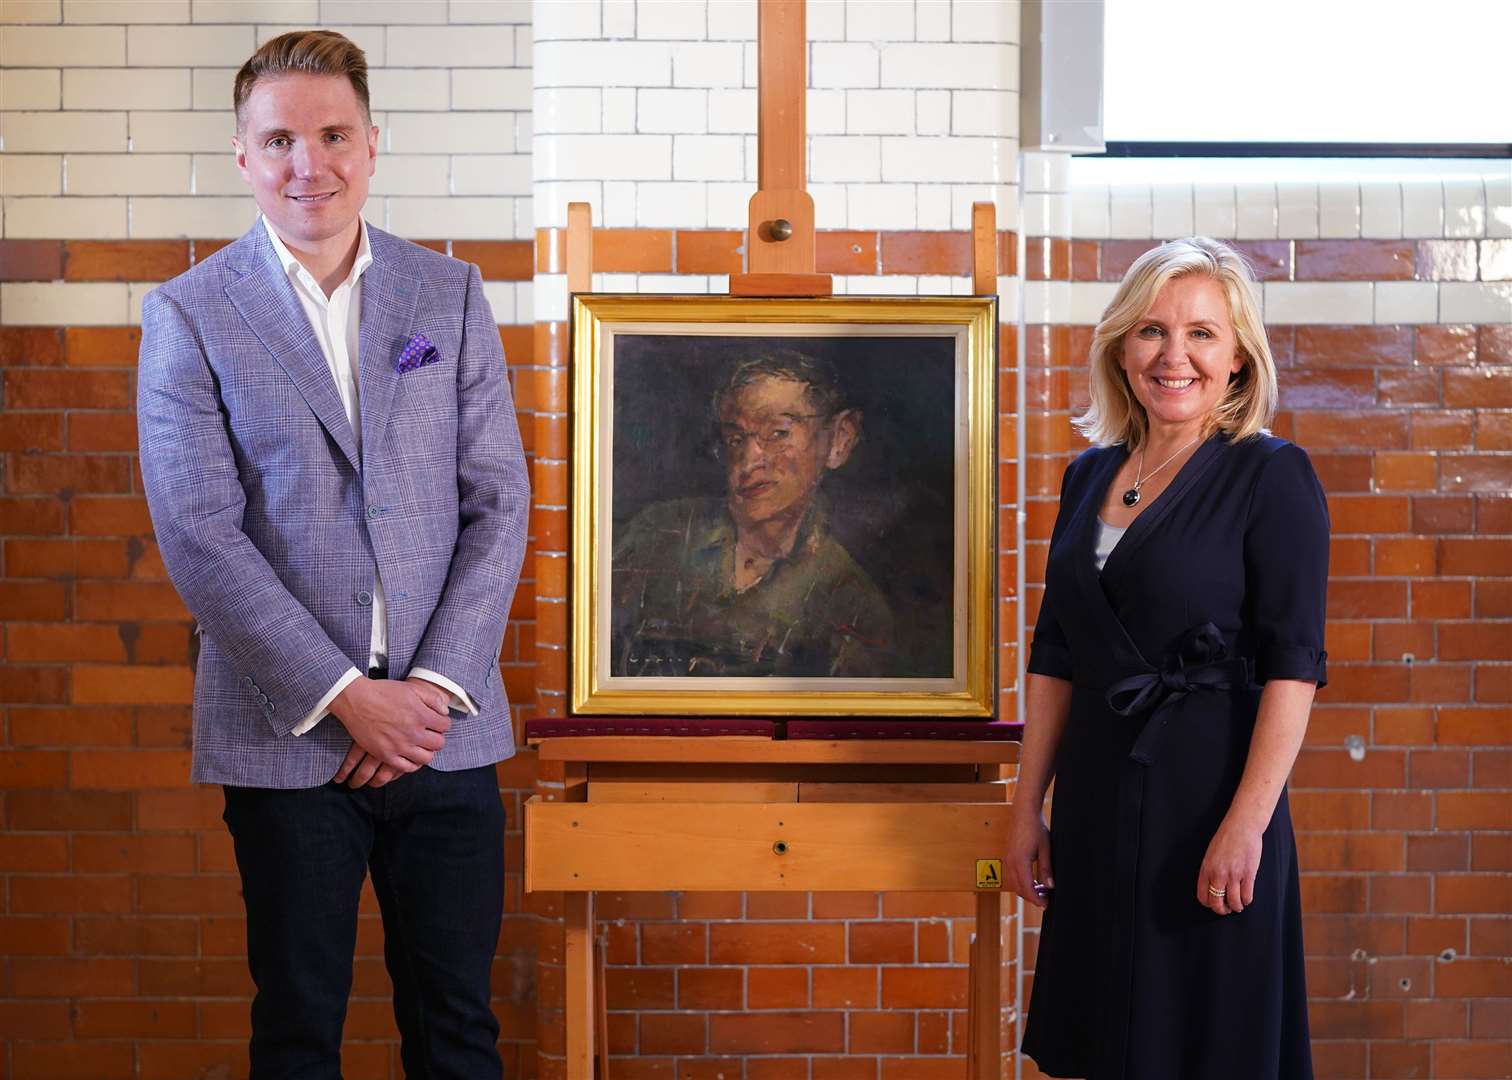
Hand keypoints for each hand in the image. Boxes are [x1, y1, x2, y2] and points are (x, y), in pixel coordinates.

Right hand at [329, 677, 451, 787]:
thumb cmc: (383, 692)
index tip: (436, 722)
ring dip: (427, 751)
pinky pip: (407, 768)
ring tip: (421, 745)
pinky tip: (410, 756)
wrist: (356, 700)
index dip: (442, 723)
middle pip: (438, 744)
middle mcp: (413, 733)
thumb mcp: (411, 689)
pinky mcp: (386, 755)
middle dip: (437, 737)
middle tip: (430, 733)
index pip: (445, 726)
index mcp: (421, 715)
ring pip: (426, 758)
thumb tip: (445, 712)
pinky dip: (412, 763)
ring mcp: (399, 746)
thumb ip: (433, 699)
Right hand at [1005, 806, 1054, 908]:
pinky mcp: (1008, 856)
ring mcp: (1008, 859)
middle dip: (1032, 897)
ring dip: (1026, 890)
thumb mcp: (1045, 849)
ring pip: (1015, 883)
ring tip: (1041, 890)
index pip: (1027, 889)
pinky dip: (1022, 882)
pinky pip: (1012, 875)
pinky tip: (1033, 880)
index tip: (1046, 905)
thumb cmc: (1035, 827)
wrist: (1024, 811)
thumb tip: (1050, 886)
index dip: (1036, 900)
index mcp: (1020, 862)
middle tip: (1046, 899)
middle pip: (1019, 889)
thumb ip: (1046, 869)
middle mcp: (1011, 862)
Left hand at [1197, 817, 1262, 914]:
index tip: (1215, 904)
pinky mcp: (1248, 874)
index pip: (1203, 896)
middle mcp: (1218, 874)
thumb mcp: (1210, 855)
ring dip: (1236, 907)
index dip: (1209, 904)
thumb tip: (1213, 888)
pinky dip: (1247, 901)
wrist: (1241, 827)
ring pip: (1234, 902)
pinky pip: (1247, 896)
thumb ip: (1210, 871)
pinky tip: (1246, 898)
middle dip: (1222, 910)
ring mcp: (1234, 875)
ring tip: (1238, 904)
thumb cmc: (1226, 839)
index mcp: (1206, 869)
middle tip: (1227, 909)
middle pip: (1217, 903)